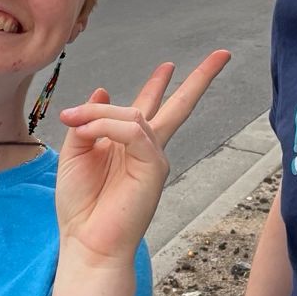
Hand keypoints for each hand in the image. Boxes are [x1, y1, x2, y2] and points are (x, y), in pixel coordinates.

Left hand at [55, 50, 230, 264]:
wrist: (87, 241)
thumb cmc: (80, 205)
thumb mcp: (74, 154)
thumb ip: (87, 124)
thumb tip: (101, 91)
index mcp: (130, 146)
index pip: (152, 108)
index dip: (159, 85)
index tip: (168, 67)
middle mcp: (148, 149)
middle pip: (179, 106)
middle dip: (200, 79)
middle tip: (222, 54)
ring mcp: (154, 157)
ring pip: (135, 113)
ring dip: (99, 113)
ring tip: (74, 121)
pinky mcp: (154, 166)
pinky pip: (134, 129)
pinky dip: (107, 124)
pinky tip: (87, 129)